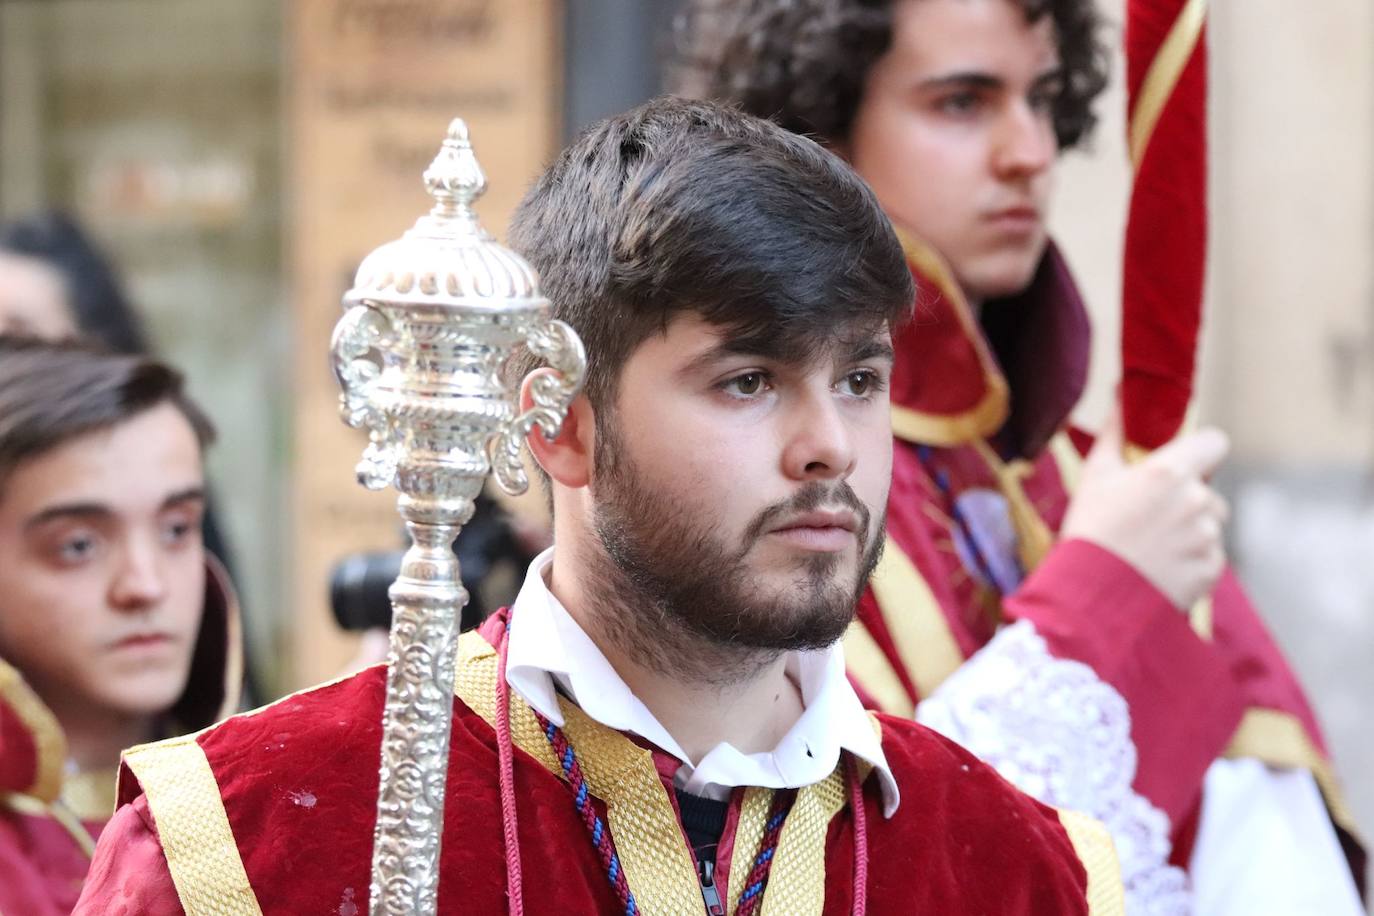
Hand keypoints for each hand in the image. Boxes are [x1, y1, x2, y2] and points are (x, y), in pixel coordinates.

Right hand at [1060, 409, 1230, 610]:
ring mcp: (1207, 537)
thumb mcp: (1095, 477)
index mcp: (1169, 472)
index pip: (1216, 442)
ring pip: (1209, 525)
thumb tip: (1120, 396)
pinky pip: (1209, 557)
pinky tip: (1158, 569)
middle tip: (1149, 518)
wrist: (1090, 597)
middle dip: (1188, 499)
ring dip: (1190, 531)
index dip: (1201, 450)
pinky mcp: (1212, 570)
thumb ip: (1115, 433)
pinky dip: (1190, 562)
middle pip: (1208, 489)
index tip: (1184, 462)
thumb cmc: (1089, 530)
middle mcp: (1197, 500)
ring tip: (1151, 549)